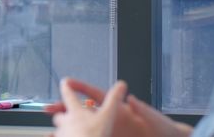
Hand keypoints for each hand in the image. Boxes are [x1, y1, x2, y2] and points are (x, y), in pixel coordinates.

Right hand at [49, 78, 191, 136]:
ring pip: (83, 127)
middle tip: (50, 108)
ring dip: (67, 128)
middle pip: (84, 111)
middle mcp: (112, 117)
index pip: (96, 93)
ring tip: (52, 131)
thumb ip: (142, 110)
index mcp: (120, 107)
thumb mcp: (153, 118)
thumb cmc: (163, 128)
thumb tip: (132, 100)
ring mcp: (110, 129)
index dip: (81, 87)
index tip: (67, 82)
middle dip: (66, 108)